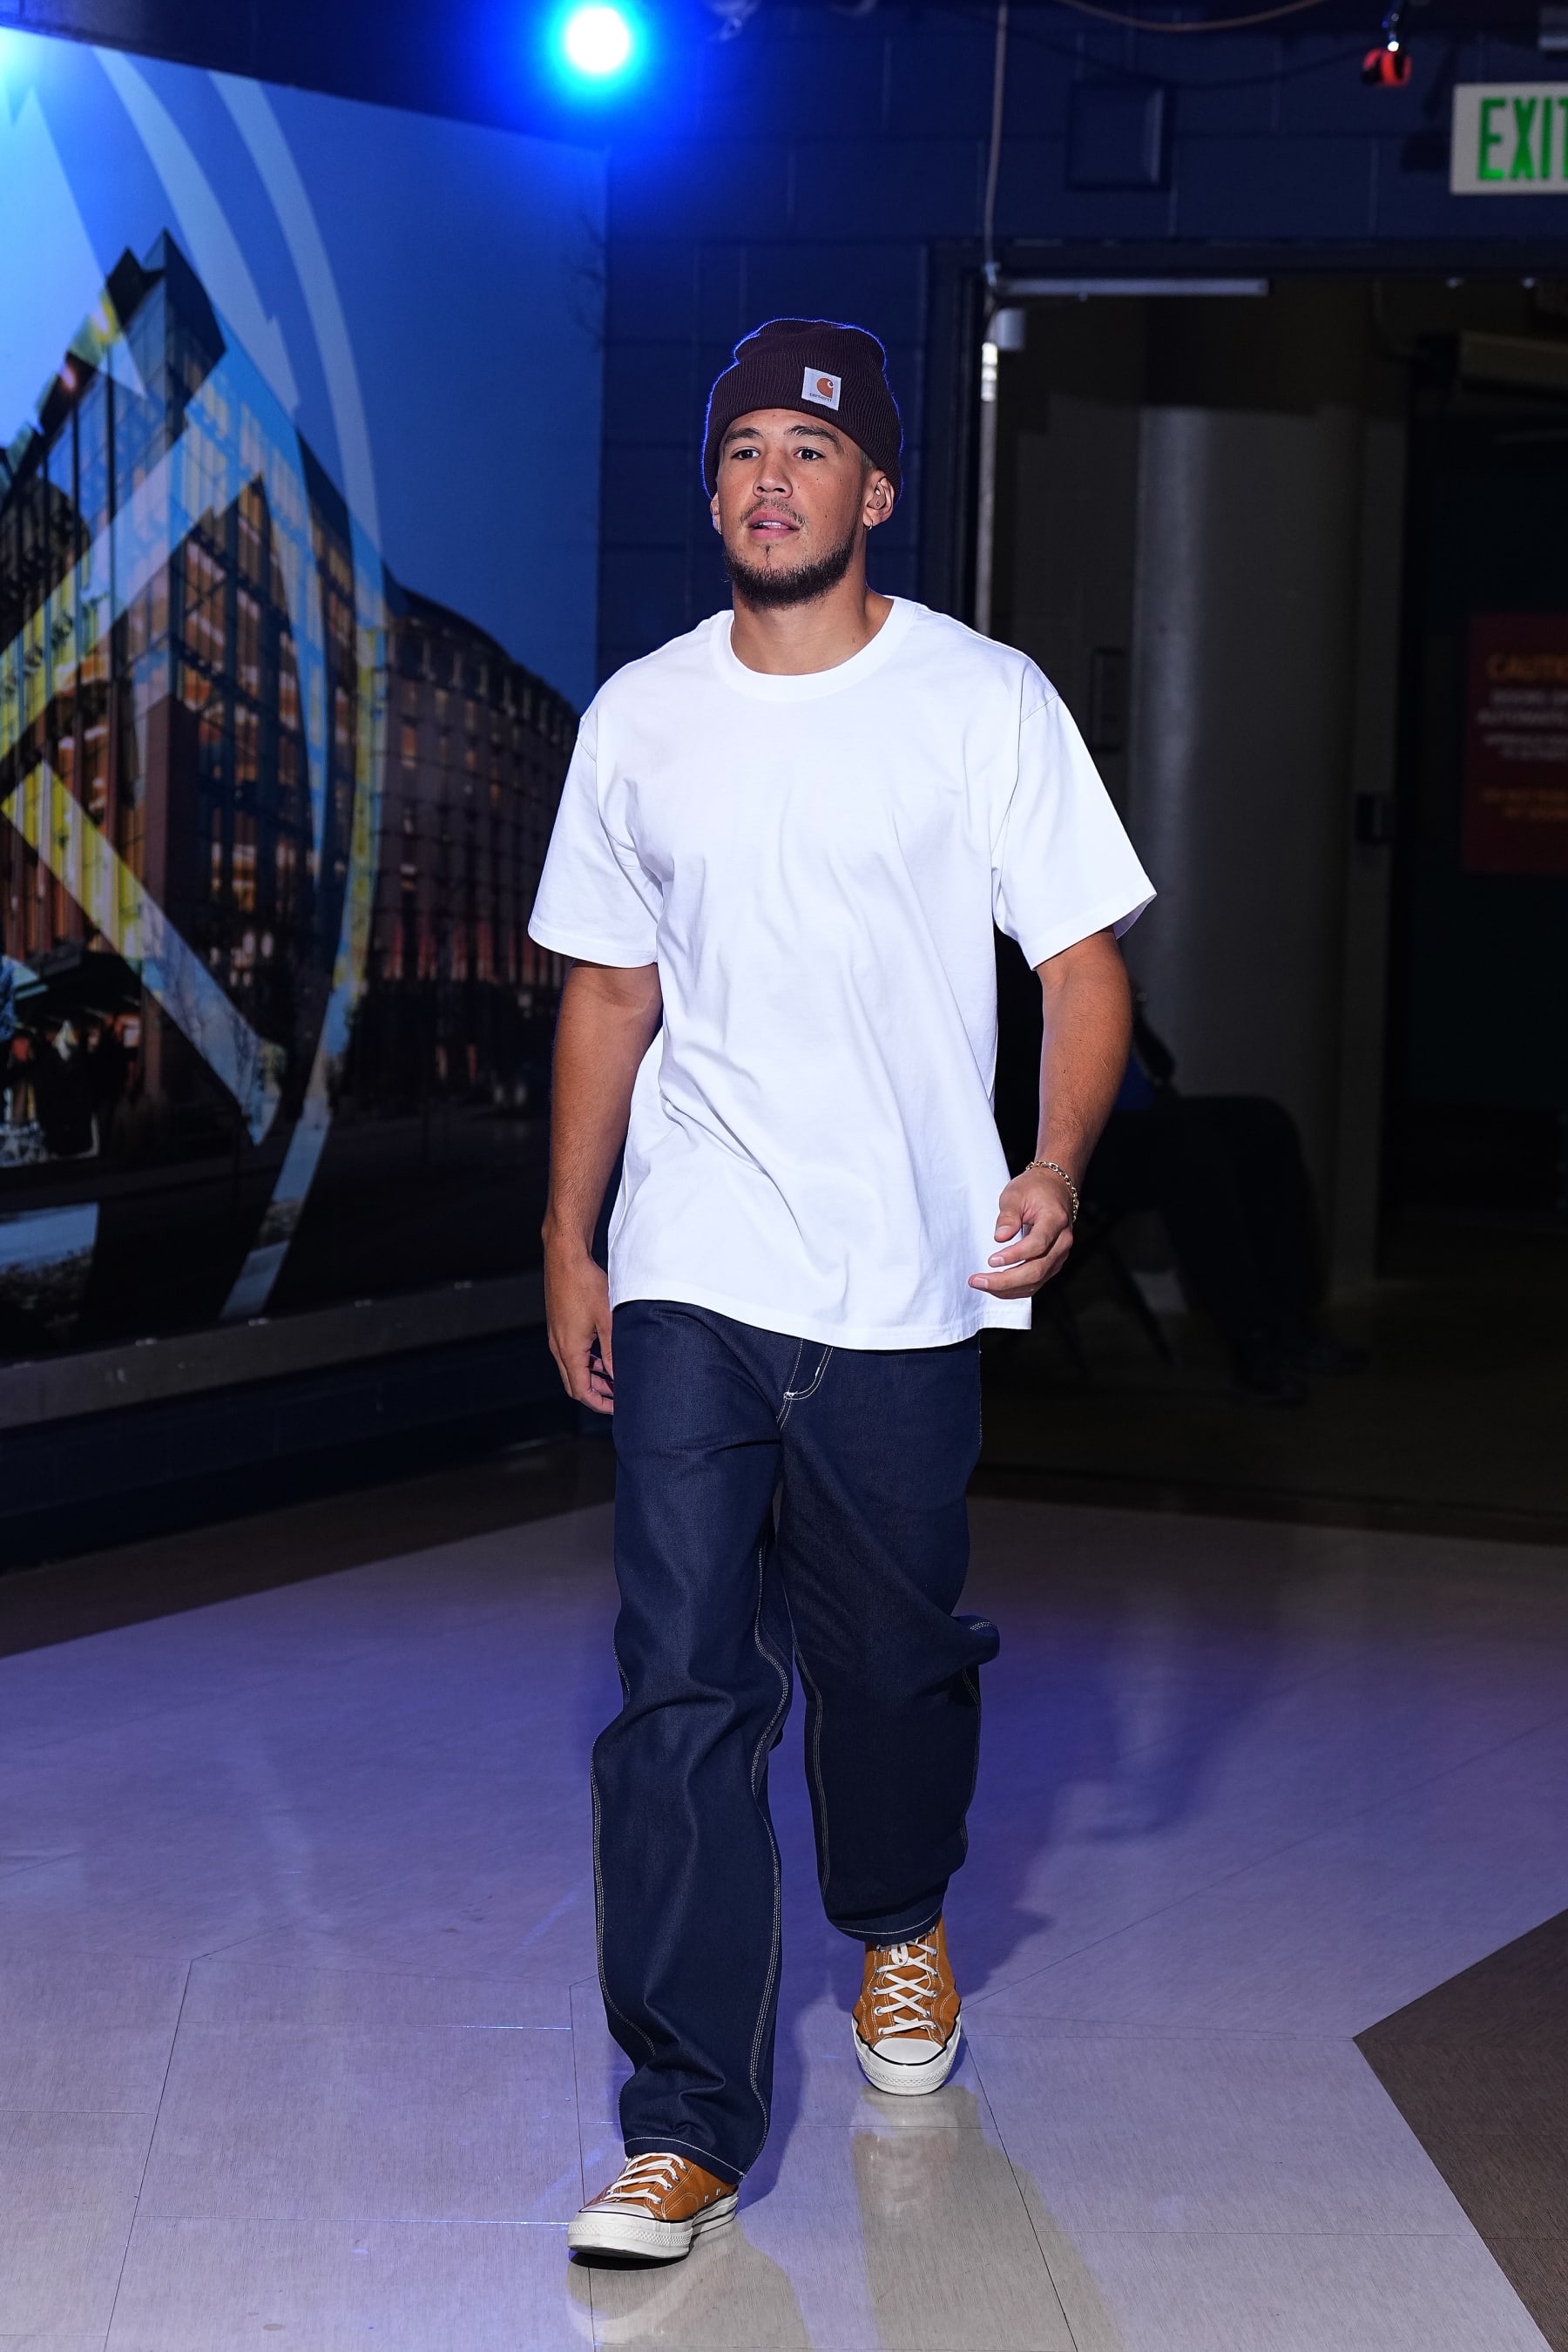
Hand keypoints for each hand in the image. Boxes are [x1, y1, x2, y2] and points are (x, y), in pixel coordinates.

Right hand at [543, 1235, 615, 1411]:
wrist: (565, 1258)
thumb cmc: (585, 1284)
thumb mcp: (607, 1320)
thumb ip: (613, 1351)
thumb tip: (620, 1375)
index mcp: (569, 1350)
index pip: (581, 1391)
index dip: (599, 1403)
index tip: (616, 1407)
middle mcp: (558, 1346)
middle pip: (574, 1383)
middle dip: (596, 1393)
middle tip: (618, 1396)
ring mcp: (556, 1336)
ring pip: (572, 1368)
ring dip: (592, 1376)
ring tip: (614, 1377)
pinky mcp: (559, 1326)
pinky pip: (570, 1353)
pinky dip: (586, 1360)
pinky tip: (603, 1355)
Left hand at [968, 1169, 1074, 1298]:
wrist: (1055, 1188)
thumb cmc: (1035, 1189)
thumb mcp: (1016, 1194)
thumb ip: (1008, 1215)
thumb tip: (1000, 1237)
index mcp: (1055, 1221)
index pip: (1037, 1244)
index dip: (1014, 1256)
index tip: (991, 1260)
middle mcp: (1062, 1242)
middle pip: (1036, 1270)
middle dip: (1005, 1280)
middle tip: (978, 1280)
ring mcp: (1059, 1255)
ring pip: (1036, 1281)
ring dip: (1007, 1288)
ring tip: (982, 1284)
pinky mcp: (1052, 1264)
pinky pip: (1036, 1283)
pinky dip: (1015, 1289)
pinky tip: (996, 1287)